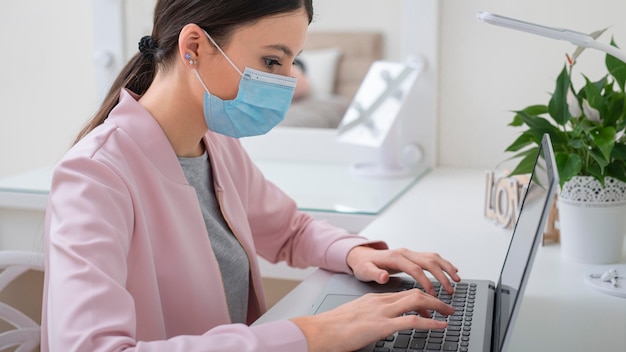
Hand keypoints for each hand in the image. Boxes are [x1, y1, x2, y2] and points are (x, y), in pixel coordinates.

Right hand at [291, 288, 453, 351]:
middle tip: (448, 308)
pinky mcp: (381, 325)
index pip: (404, 294)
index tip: (431, 308)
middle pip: (415, 292)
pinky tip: (440, 325)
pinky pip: (412, 320)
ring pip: (416, 300)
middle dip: (435, 298)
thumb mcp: (356, 317)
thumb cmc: (333, 328)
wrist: (320, 331)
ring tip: (449, 314)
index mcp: (375, 299)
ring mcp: (382, 312)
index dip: (422, 299)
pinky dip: (430, 322)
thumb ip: (370, 316)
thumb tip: (380, 325)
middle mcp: (380, 301)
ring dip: (437, 306)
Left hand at [346, 246, 460, 294]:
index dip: (425, 281)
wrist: (362, 255)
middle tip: (450, 290)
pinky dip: (444, 264)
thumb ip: (374, 274)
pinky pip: (432, 257)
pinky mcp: (413, 255)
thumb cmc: (364, 265)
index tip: (433, 294)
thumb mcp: (364, 271)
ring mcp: (410, 253)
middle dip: (441, 276)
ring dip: (446, 268)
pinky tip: (452, 270)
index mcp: (395, 257)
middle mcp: (405, 253)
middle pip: (428, 261)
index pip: (415, 269)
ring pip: (433, 257)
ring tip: (457, 279)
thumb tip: (384, 276)